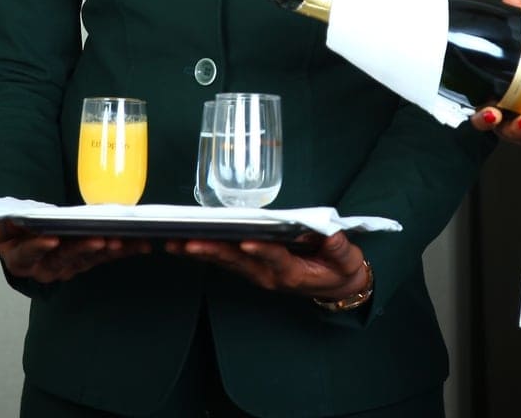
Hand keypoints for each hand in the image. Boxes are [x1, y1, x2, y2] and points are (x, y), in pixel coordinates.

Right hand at [0, 220, 149, 283]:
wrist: (22, 231)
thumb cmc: (14, 224)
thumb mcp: (6, 220)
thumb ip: (12, 218)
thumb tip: (16, 210)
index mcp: (19, 258)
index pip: (27, 254)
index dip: (38, 247)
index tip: (52, 239)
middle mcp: (43, 268)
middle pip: (61, 259)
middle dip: (81, 249)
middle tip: (99, 241)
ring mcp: (67, 267)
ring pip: (87, 260)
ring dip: (106, 251)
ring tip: (121, 241)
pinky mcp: (86, 262)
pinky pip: (103, 257)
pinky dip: (122, 250)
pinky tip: (139, 245)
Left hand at [166, 230, 368, 300]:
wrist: (336, 287)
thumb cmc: (339, 269)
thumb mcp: (347, 259)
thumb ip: (338, 247)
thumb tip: (329, 232)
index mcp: (292, 272)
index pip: (274, 258)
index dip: (260, 251)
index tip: (245, 242)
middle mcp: (268, 275)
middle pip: (238, 261)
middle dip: (212, 251)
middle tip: (187, 241)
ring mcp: (257, 274)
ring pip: (225, 262)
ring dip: (199, 252)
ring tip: (173, 241)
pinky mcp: (250, 269)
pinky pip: (224, 261)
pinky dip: (204, 252)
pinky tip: (184, 243)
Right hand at [470, 0, 520, 144]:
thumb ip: (518, 22)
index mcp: (491, 91)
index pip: (478, 108)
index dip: (481, 115)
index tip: (488, 110)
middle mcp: (502, 110)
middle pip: (493, 126)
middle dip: (495, 123)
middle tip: (499, 114)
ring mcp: (518, 121)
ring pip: (512, 134)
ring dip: (519, 130)